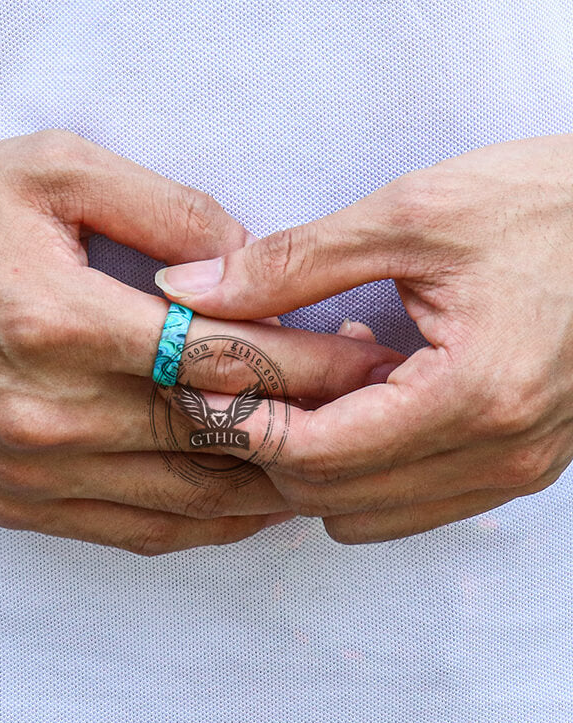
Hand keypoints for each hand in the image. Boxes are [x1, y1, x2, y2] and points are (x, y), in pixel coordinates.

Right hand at [0, 130, 401, 552]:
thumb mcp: (50, 171)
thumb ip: (162, 209)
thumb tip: (244, 260)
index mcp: (62, 322)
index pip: (222, 356)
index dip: (307, 360)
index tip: (364, 355)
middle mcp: (49, 413)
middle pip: (215, 434)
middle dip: (308, 421)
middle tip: (369, 408)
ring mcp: (31, 471)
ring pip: (185, 500)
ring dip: (267, 486)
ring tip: (327, 463)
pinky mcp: (15, 501)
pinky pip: (132, 532)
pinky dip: (201, 525)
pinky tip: (245, 508)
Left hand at [154, 134, 572, 542]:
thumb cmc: (550, 204)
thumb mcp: (412, 215)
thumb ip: (290, 263)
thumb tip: (190, 290)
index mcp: (473, 397)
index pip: (315, 455)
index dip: (241, 427)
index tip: (198, 388)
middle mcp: (497, 456)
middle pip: (329, 497)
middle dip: (268, 449)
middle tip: (238, 386)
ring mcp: (511, 472)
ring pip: (364, 514)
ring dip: (315, 463)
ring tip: (307, 390)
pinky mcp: (515, 467)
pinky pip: (408, 504)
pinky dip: (363, 467)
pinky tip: (362, 400)